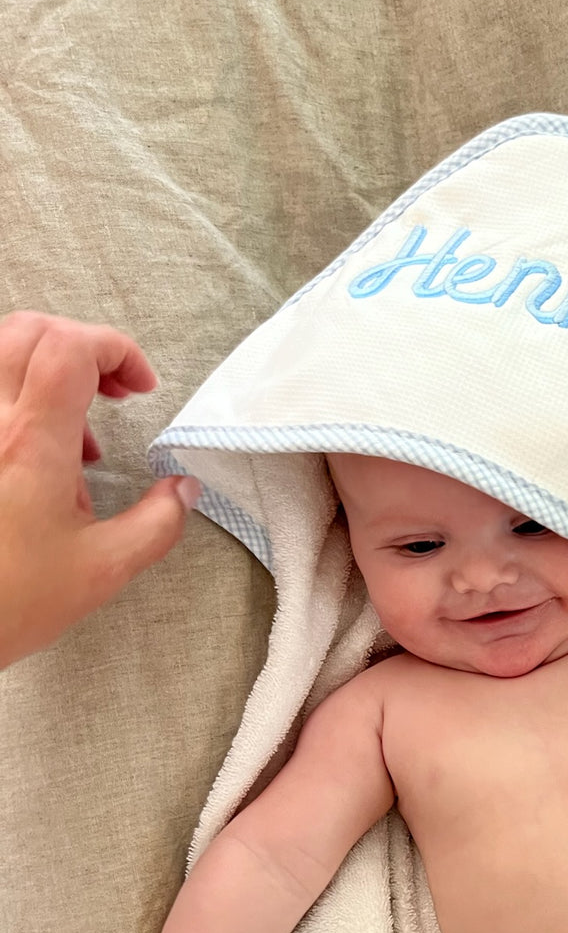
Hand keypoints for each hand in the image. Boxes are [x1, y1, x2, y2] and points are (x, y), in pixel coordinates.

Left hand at [0, 310, 200, 669]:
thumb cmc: (8, 601)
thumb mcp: (103, 569)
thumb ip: (157, 522)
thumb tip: (184, 491)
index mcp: (30, 444)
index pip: (73, 348)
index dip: (116, 350)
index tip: (140, 387)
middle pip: (32, 331)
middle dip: (84, 346)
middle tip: (115, 388)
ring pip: (2, 352)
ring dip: (49, 370)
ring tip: (78, 433)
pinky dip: (20, 398)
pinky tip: (41, 454)